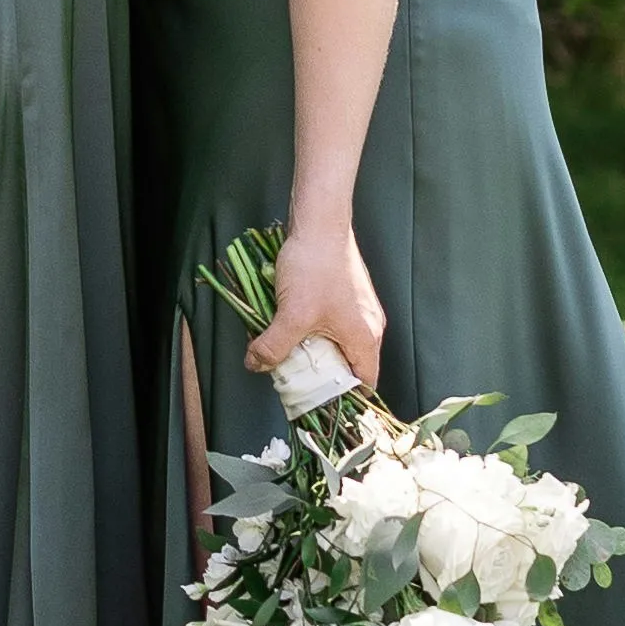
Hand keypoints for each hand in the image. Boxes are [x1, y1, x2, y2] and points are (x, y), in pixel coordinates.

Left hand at [250, 218, 386, 398]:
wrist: (320, 223)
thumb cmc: (315, 268)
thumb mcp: (291, 315)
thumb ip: (274, 346)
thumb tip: (256, 365)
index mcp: (366, 338)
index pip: (364, 383)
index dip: (342, 398)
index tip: (316, 403)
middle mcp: (368, 326)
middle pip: (348, 364)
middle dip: (320, 374)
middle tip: (293, 377)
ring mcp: (357, 309)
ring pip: (335, 343)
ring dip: (311, 349)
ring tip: (286, 351)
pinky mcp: (344, 294)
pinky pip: (329, 324)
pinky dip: (310, 329)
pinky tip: (288, 323)